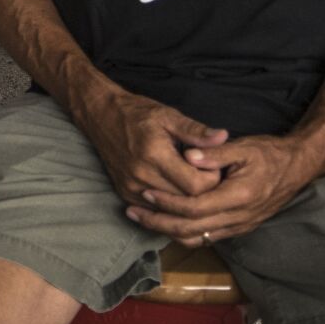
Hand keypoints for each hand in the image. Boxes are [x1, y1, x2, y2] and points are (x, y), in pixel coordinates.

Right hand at [78, 86, 228, 204]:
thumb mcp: (169, 115)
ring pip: (171, 209)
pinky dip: (169, 203)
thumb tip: (223, 137)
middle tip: (206, 173)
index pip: (196, 185)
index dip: (212, 179)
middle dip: (202, 191)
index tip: (214, 166)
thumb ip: (196, 131)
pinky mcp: (125, 193)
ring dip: (186, 198)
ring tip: (191, 179)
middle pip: (186, 200)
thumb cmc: (137, 113)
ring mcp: (131, 187)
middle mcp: (141, 175)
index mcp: (155, 154)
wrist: (101, 116)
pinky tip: (174, 187)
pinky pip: (156, 210)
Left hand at [123, 133, 324, 243]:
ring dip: (167, 231)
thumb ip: (214, 153)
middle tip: (133, 211)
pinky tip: (168, 222)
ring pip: (197, 239)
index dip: (167, 203)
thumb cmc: (270, 154)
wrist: (298, 167)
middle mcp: (238, 218)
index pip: (194, 208)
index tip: (145, 193)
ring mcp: (239, 226)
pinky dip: (184, 233)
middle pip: (190, 230)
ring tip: (143, 218)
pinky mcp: (239, 228)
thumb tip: (188, 156)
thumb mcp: (244, 146)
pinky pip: (207, 238)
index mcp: (238, 196)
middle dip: (158, 222)